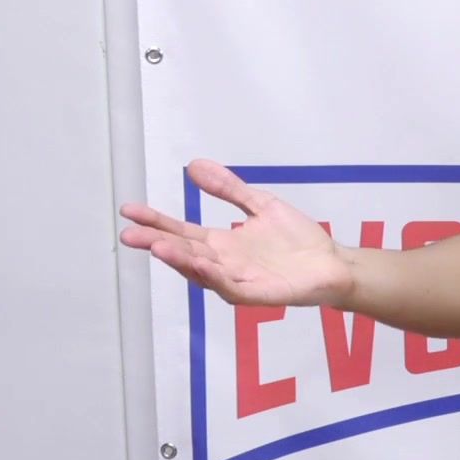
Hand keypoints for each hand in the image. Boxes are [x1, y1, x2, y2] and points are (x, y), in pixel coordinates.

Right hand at [119, 159, 353, 307]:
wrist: (330, 263)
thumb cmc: (296, 239)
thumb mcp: (260, 204)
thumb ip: (228, 189)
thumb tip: (194, 165)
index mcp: (221, 244)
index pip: (181, 231)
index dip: (156, 222)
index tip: (129, 211)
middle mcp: (222, 263)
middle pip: (183, 252)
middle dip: (156, 242)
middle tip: (129, 234)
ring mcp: (237, 280)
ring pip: (202, 271)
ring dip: (180, 260)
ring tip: (158, 246)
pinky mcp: (256, 293)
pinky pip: (230, 286)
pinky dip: (214, 276)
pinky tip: (201, 264)